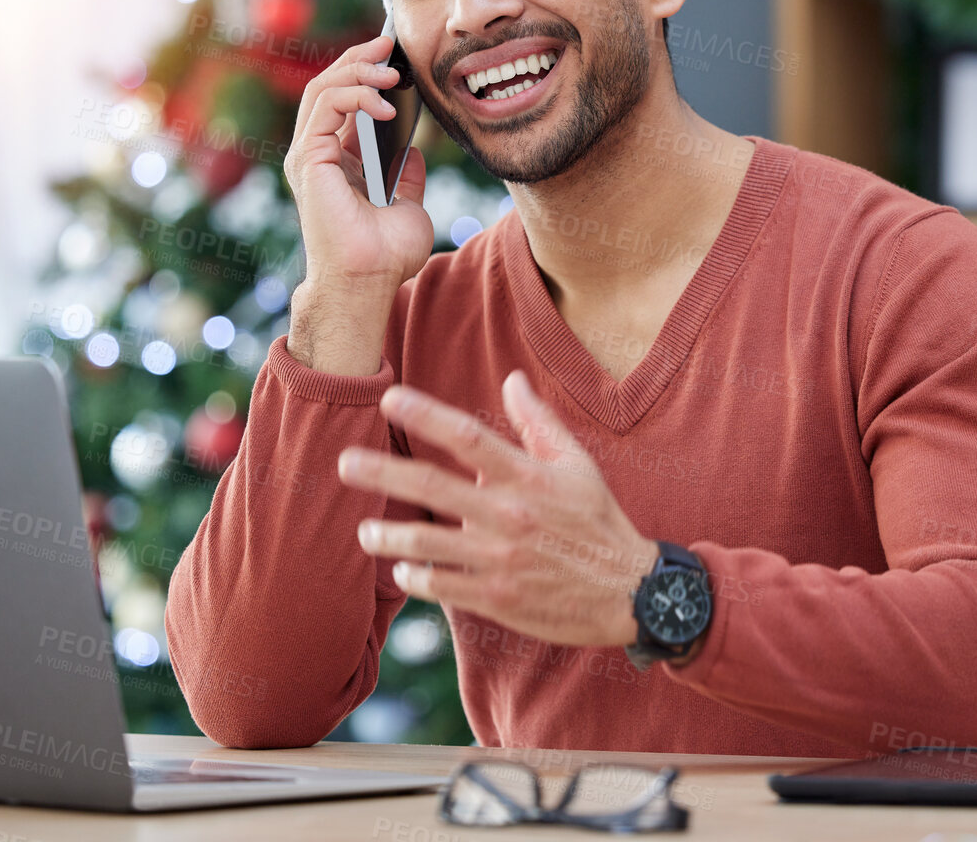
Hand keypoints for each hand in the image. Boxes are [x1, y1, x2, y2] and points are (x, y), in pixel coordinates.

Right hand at [284, 32, 433, 373]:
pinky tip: (385, 103)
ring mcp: (309, 156)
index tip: (396, 58)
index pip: (344, 102)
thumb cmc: (386, 255)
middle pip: (329, 87)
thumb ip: (407, 176)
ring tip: (391, 70)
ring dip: (358, 72)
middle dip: (359, 60)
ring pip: (323, 89)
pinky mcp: (308, 159)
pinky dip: (355, 96)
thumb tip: (414, 151)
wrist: (368, 281)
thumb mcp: (409, 206)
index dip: (366, 75)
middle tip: (389, 45)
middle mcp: (318, 155)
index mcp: (338, 162)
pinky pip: (325, 107)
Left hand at [339, 369, 659, 646]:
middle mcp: (510, 515)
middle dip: (382, 472)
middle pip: (432, 486)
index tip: (390, 398)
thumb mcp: (578, 465)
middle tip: (345, 463)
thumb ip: (538, 422)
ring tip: (366, 531)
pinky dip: (416, 576)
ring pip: (426, 543)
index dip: (426, 414)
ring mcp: (500, 559)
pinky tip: (403, 569)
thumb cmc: (600, 522)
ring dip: (388, 535)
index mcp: (528, 477)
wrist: (631, 593)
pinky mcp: (498, 598)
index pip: (468, 437)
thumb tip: (512, 378)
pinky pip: (442, 585)